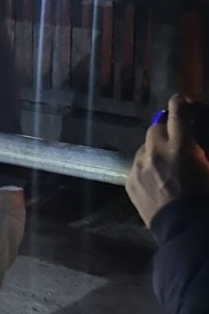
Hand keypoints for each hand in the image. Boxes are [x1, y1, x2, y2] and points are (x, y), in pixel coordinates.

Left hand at [126, 94, 208, 227]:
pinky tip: (159, 180)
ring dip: (156, 150)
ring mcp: (140, 166)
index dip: (180, 103)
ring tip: (169, 166)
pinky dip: (147, 167)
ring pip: (145, 147)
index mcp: (182, 147)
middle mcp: (156, 152)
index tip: (181, 101)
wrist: (186, 231)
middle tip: (178, 140)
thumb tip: (196, 143)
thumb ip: (201, 150)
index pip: (177, 112)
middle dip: (167, 130)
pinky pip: (138, 165)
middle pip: (157, 127)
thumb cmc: (206, 200)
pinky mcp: (130, 181)